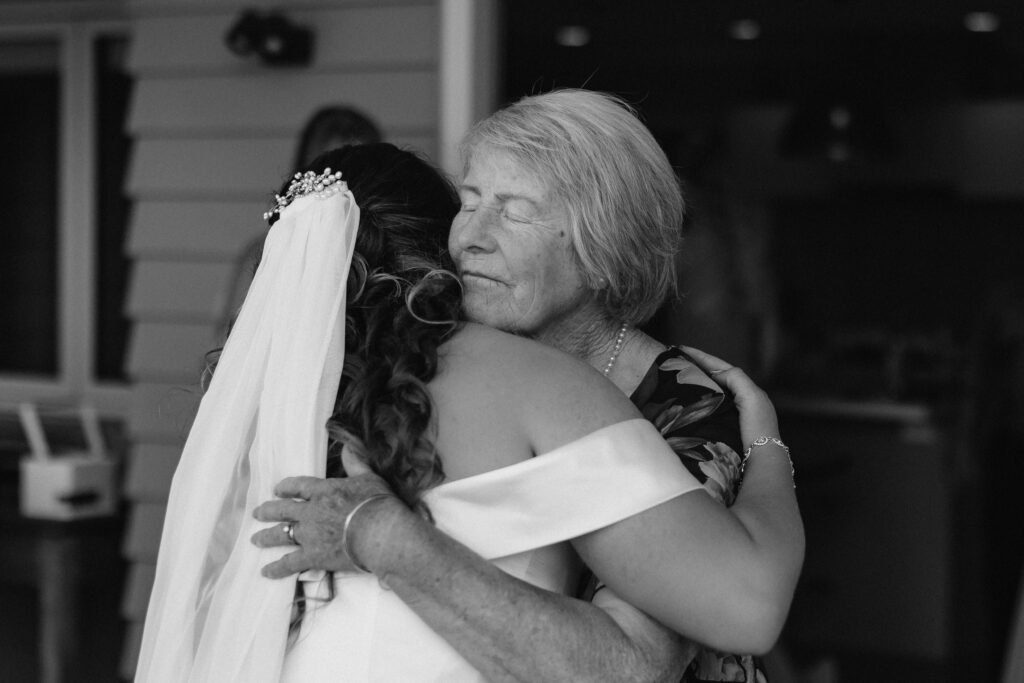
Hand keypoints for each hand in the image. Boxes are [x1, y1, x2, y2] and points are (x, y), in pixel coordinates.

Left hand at [251, 446, 405, 578]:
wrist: (379, 533)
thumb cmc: (377, 503)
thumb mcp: (368, 477)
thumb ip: (356, 463)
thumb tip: (348, 445)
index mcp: (324, 491)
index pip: (298, 486)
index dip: (286, 487)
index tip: (277, 489)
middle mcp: (311, 512)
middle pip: (283, 510)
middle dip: (268, 511)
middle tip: (257, 513)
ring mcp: (310, 535)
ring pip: (281, 534)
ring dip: (266, 537)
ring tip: (255, 540)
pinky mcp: (313, 556)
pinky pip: (290, 563)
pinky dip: (277, 568)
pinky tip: (266, 572)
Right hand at [678, 345, 780, 447]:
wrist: (761, 459)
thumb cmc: (758, 427)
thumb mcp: (751, 396)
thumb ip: (735, 378)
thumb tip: (714, 372)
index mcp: (746, 390)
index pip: (720, 367)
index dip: (701, 357)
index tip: (681, 349)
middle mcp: (738, 400)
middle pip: (713, 378)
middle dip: (695, 367)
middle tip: (674, 360)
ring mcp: (729, 414)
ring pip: (708, 392)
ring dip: (693, 383)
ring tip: (674, 375)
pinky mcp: (720, 427)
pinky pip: (705, 407)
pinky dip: (694, 399)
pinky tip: (683, 400)